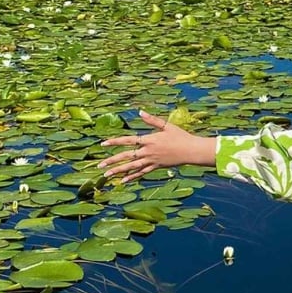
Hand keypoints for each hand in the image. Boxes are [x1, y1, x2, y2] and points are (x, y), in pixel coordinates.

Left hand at [98, 111, 213, 184]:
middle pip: (127, 157)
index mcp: (149, 140)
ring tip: (107, 175)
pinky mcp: (156, 167)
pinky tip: (123, 181)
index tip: (103, 144)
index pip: (128, 141)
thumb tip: (140, 112)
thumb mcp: (167, 125)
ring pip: (132, 167)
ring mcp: (152, 161)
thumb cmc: (180, 136)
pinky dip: (132, 177)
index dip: (115, 142)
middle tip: (100, 165)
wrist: (191, 151)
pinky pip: (142, 173)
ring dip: (119, 171)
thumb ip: (152, 120)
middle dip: (112, 161)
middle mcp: (148, 151)